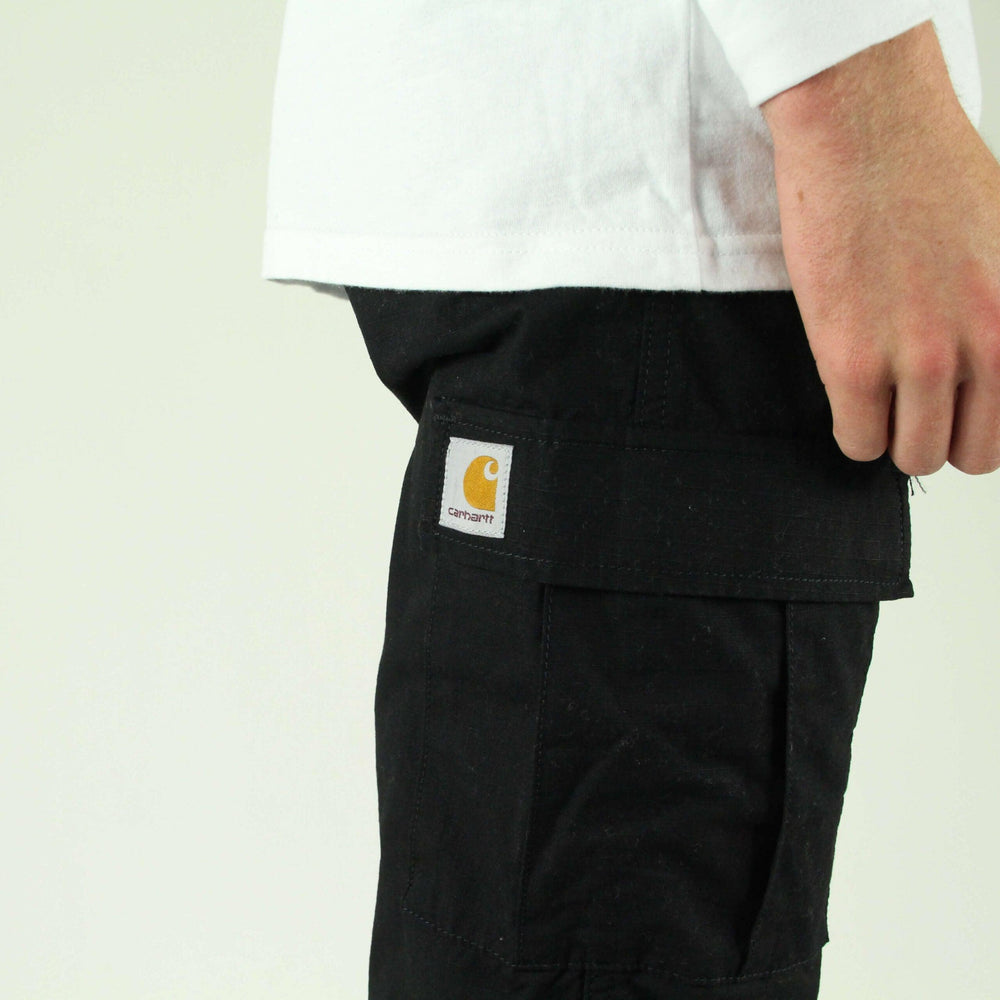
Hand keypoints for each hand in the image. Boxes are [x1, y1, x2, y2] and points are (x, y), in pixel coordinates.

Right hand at [762, 21, 999, 476]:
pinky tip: (847, 393)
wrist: (866, 129)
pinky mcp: (851, 359)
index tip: (958, 412)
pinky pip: (858, 440)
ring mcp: (918, 356)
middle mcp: (986, 344)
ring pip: (912, 455)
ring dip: (893, 435)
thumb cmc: (930, 169)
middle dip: (940, 435)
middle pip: (971, 453)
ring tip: (876, 399)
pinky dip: (852, 429)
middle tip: (914, 408)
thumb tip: (985, 363)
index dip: (981, 423)